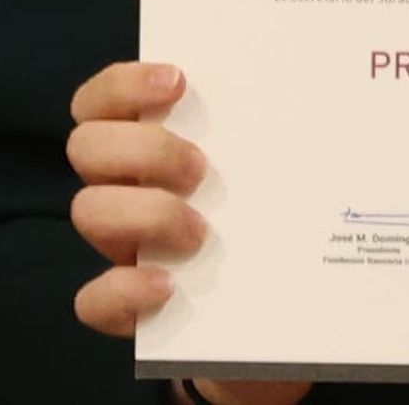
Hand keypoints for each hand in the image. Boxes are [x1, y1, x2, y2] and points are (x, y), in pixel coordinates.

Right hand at [65, 61, 309, 404]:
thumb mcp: (271, 171)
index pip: (100, 101)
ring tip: (202, 231)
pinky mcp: (128, 311)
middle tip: (201, 168)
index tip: (180, 82)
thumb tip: (322, 83)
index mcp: (145, 146)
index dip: (125, 84)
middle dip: (144, 148)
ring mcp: (123, 250)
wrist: (282, 325)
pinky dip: (124, 290)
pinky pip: (94, 301)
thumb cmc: (272, 228)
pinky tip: (168, 287)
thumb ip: (267, 133)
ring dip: (144, 213)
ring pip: (88, 211)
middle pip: (86, 147)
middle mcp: (124, 191)